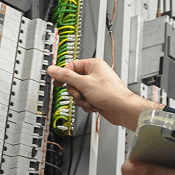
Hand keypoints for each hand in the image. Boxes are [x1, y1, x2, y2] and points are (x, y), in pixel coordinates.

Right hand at [46, 58, 160, 130]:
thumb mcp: (84, 83)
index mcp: (93, 65)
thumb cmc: (111, 93)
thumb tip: (52, 69)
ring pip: (78, 92)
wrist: (122, 109)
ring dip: (82, 100)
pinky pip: (84, 100)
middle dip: (76, 91)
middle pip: (73, 81)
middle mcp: (94, 74)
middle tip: (81, 94)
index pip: (71, 66)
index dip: (64, 75)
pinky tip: (95, 105)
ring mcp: (95, 86)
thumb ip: (66, 76)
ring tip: (90, 101)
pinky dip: (87, 104)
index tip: (57, 82)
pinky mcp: (96, 96)